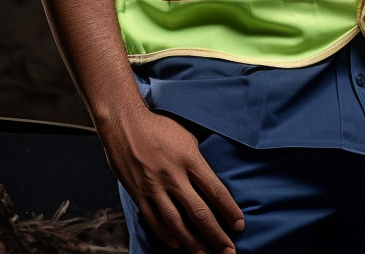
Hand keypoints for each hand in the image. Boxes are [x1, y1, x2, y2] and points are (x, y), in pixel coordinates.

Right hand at [100, 106, 243, 253]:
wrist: (125, 124)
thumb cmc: (159, 126)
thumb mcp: (187, 136)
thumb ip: (198, 160)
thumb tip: (211, 180)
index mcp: (190, 159)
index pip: (216, 190)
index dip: (229, 210)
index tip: (239, 226)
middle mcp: (174, 176)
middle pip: (199, 212)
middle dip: (216, 235)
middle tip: (228, 252)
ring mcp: (155, 187)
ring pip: (177, 223)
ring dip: (193, 243)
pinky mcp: (139, 194)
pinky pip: (155, 220)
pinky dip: (167, 235)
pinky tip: (177, 245)